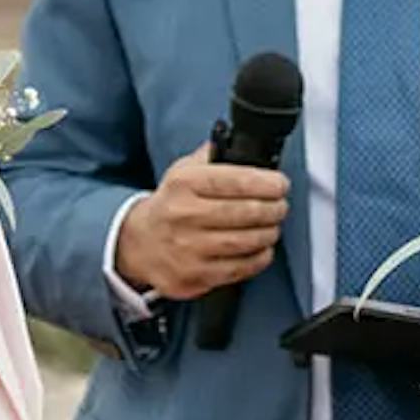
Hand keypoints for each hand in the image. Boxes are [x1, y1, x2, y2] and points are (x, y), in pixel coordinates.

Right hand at [114, 145, 289, 302]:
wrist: (139, 244)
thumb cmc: (171, 205)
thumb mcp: (182, 172)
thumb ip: (212, 156)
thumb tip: (241, 143)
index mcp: (183, 184)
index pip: (235, 180)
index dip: (266, 183)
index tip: (280, 185)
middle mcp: (183, 216)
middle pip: (245, 212)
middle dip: (273, 209)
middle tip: (280, 206)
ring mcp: (188, 249)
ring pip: (245, 242)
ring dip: (269, 233)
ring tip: (272, 226)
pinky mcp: (195, 276)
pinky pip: (239, 268)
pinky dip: (259, 258)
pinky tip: (261, 248)